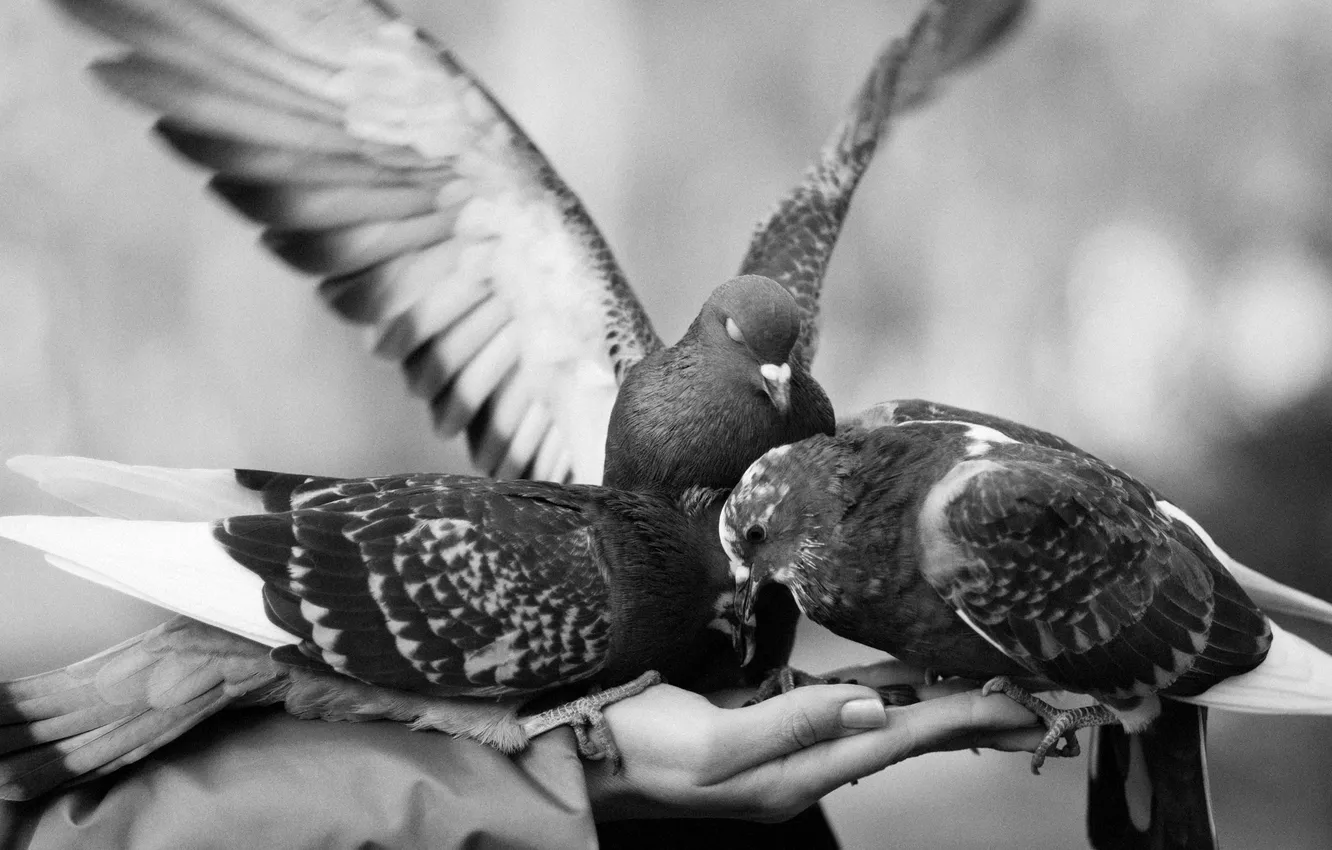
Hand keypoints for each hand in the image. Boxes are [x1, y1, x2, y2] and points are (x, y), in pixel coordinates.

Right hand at [584, 661, 1042, 821]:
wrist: (580, 748)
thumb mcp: (709, 744)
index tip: (1022, 700)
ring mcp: (786, 743)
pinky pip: (844, 704)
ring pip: (882, 719)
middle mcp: (802, 762)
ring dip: (937, 703)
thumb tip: (876, 705)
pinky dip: (887, 691)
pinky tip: (907, 679)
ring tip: (992, 688)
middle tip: (1037, 700)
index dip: (962, 717)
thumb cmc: (634, 746)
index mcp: (794, 772)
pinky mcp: (767, 720)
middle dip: (971, 717)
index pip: (899, 738)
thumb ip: (795, 724)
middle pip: (906, 735)